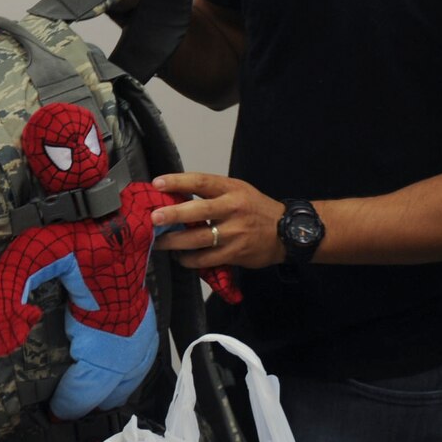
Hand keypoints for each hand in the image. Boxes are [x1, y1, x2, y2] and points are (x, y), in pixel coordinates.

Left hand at [150, 172, 285, 269]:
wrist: (287, 232)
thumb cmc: (255, 209)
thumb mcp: (238, 191)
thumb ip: (212, 193)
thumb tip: (175, 196)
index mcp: (231, 189)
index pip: (201, 181)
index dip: (178, 181)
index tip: (157, 183)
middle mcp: (233, 209)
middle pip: (198, 211)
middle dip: (173, 214)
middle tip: (153, 219)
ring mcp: (234, 233)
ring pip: (198, 240)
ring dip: (174, 243)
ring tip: (158, 242)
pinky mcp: (235, 253)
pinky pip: (206, 259)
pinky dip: (189, 260)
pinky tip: (180, 258)